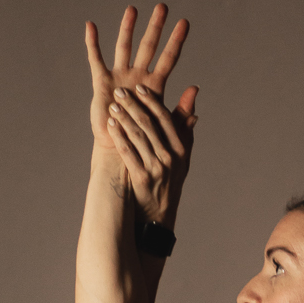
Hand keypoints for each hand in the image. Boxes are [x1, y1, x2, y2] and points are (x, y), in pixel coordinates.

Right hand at [85, 3, 198, 216]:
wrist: (121, 155)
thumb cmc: (145, 143)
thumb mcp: (167, 127)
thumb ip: (181, 110)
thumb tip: (196, 91)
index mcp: (154, 86)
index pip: (169, 58)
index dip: (177, 41)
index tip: (185, 22)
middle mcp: (137, 77)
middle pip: (148, 46)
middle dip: (156, 27)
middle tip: (163, 6)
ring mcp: (120, 78)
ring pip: (125, 47)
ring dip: (128, 28)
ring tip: (133, 9)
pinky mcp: (103, 83)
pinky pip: (96, 59)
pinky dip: (93, 43)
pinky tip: (91, 25)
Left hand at [107, 82, 197, 226]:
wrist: (159, 214)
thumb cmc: (170, 180)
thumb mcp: (183, 154)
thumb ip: (184, 124)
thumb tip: (192, 91)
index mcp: (181, 149)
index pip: (165, 118)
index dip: (151, 101)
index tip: (139, 88)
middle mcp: (170, 157)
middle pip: (149, 124)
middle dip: (133, 106)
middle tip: (119, 93)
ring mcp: (156, 168)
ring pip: (137, 136)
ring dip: (123, 118)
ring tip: (112, 106)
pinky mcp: (141, 178)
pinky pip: (128, 152)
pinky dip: (119, 137)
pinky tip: (110, 125)